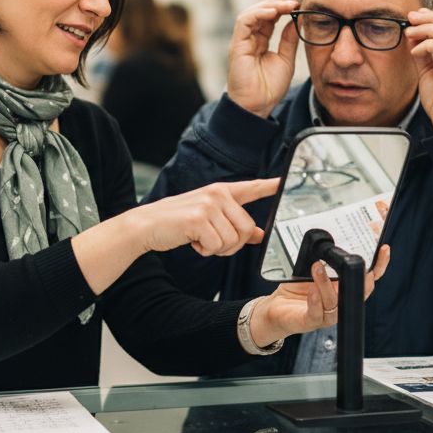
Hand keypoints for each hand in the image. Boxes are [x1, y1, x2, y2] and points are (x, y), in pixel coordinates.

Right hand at [126, 178, 279, 256]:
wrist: (146, 225)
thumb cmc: (177, 223)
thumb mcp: (209, 219)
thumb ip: (235, 224)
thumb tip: (260, 234)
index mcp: (221, 191)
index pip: (253, 187)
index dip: (272, 186)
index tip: (286, 182)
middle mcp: (217, 194)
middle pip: (247, 229)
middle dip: (233, 244)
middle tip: (213, 242)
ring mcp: (208, 205)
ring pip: (233, 241)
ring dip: (217, 249)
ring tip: (200, 239)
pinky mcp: (198, 218)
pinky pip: (217, 246)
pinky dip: (205, 251)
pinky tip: (193, 242)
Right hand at [227, 0, 300, 117]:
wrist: (258, 106)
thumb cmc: (270, 87)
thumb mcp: (286, 58)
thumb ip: (289, 39)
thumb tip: (298, 19)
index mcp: (260, 41)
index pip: (270, 17)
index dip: (284, 7)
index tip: (300, 4)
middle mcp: (249, 38)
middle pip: (261, 11)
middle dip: (278, 2)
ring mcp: (242, 41)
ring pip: (252, 13)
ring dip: (270, 5)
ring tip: (287, 4)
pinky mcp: (236, 45)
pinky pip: (244, 21)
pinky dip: (258, 13)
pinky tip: (274, 12)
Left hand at [251, 245, 390, 344]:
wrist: (275, 310)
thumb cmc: (296, 290)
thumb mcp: (312, 269)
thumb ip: (324, 259)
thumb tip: (331, 238)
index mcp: (343, 290)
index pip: (368, 279)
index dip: (379, 265)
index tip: (383, 249)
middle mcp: (339, 304)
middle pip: (359, 293)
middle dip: (361, 278)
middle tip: (353, 261)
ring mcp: (326, 315)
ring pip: (335, 303)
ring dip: (327, 284)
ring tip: (317, 267)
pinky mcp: (309, 322)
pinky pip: (317, 314)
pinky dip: (316, 301)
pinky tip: (312, 291)